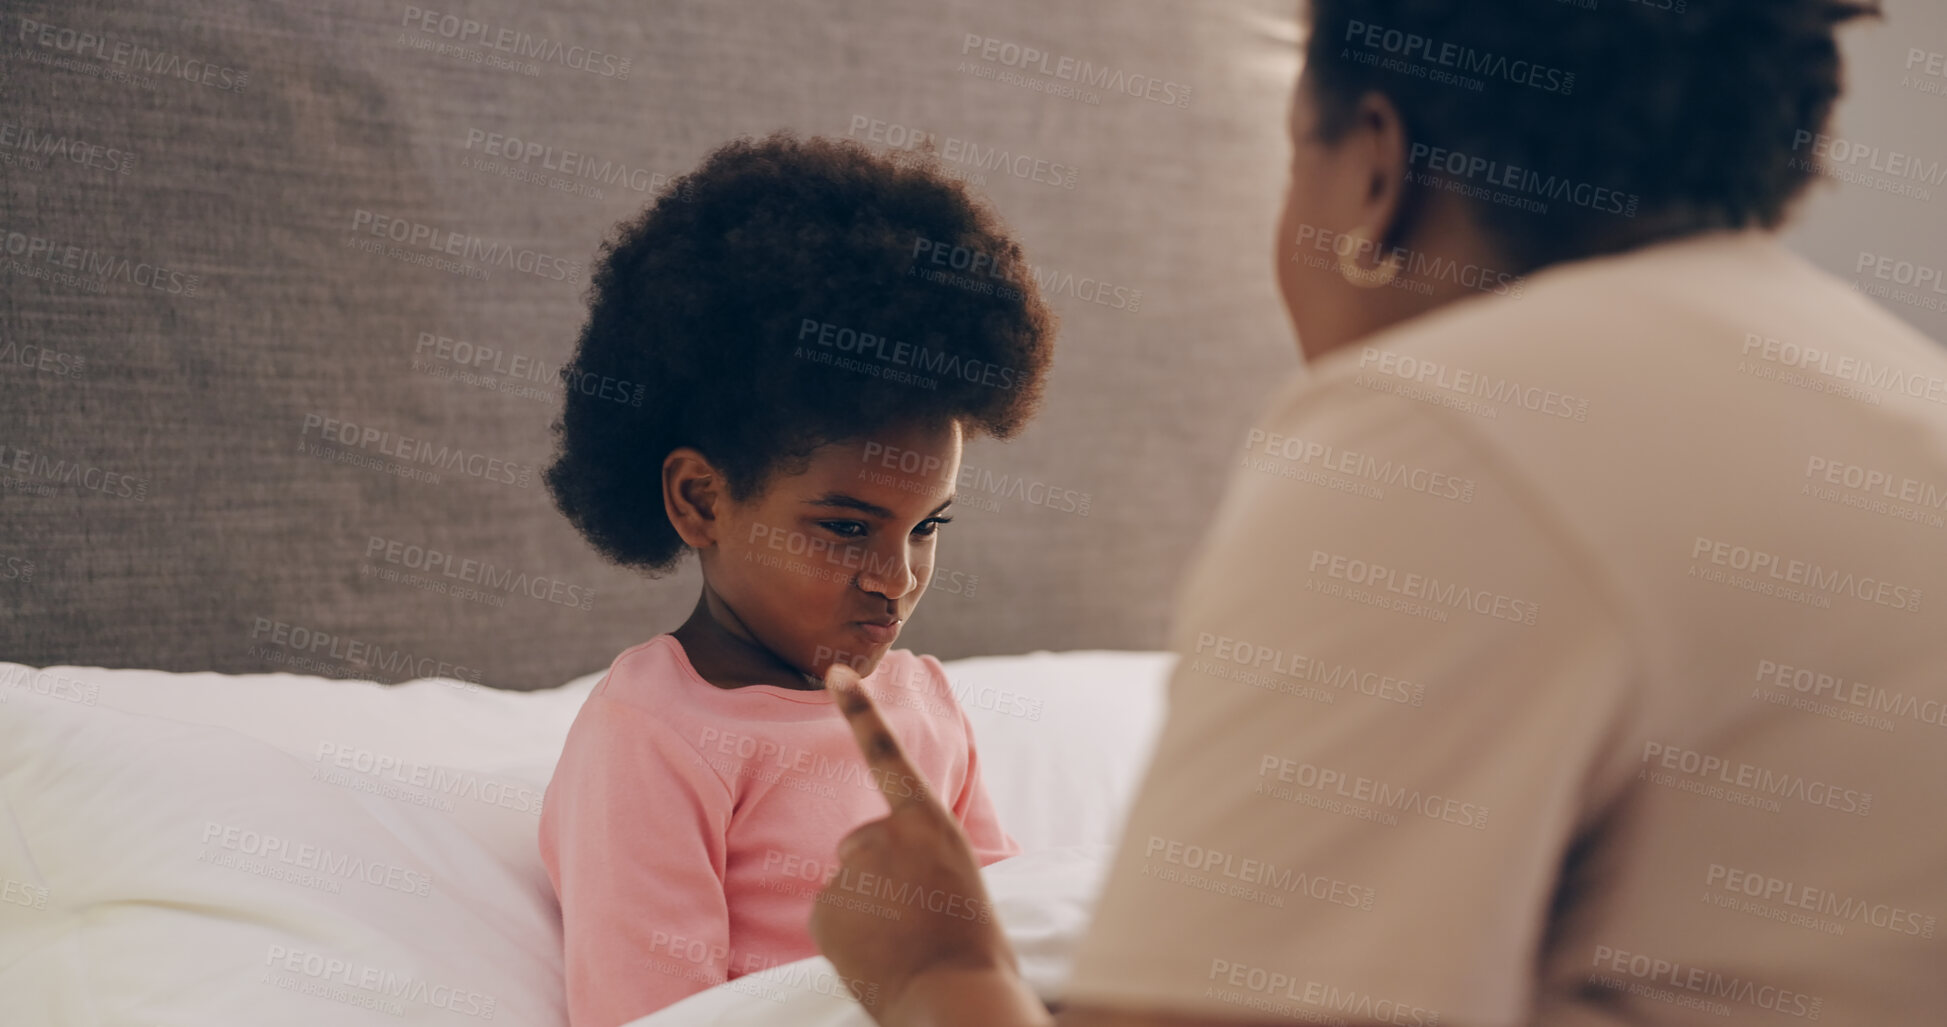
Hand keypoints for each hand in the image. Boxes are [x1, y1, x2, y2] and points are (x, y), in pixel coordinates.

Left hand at [809, 663, 1017, 1022]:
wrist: (957, 997)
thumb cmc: (970, 946)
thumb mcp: (958, 877)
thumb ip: (919, 853)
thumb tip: (876, 860)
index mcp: (929, 822)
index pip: (887, 755)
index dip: (859, 710)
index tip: (834, 671)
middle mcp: (885, 835)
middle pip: (862, 842)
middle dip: (878, 873)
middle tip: (915, 914)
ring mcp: (851, 871)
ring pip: (847, 882)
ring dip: (866, 907)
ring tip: (901, 938)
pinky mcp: (824, 908)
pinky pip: (830, 915)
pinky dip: (847, 934)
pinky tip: (877, 953)